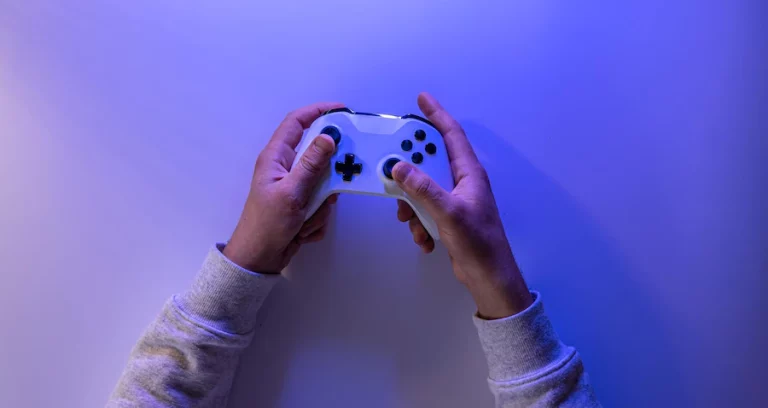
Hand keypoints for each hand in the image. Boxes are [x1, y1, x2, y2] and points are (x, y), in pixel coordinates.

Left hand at [223, 102, 342, 273]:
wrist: (259, 259)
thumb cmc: (267, 225)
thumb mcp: (292, 193)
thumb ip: (311, 164)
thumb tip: (329, 137)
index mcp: (276, 158)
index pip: (296, 122)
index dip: (318, 111)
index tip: (343, 109)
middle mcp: (285, 168)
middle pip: (318, 156)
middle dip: (328, 174)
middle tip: (337, 181)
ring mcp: (295, 188)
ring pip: (324, 184)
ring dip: (320, 204)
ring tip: (306, 217)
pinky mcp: (302, 205)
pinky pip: (322, 204)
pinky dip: (316, 218)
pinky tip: (302, 229)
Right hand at [393, 93, 532, 318]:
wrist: (489, 277)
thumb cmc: (478, 243)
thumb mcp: (448, 213)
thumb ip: (423, 189)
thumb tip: (399, 167)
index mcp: (469, 173)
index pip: (451, 135)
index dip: (436, 115)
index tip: (421, 98)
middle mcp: (462, 182)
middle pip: (429, 161)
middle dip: (409, 171)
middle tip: (392, 171)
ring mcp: (454, 200)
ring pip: (421, 189)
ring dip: (411, 205)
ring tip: (410, 221)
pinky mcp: (447, 217)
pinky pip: (424, 210)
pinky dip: (419, 223)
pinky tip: (425, 239)